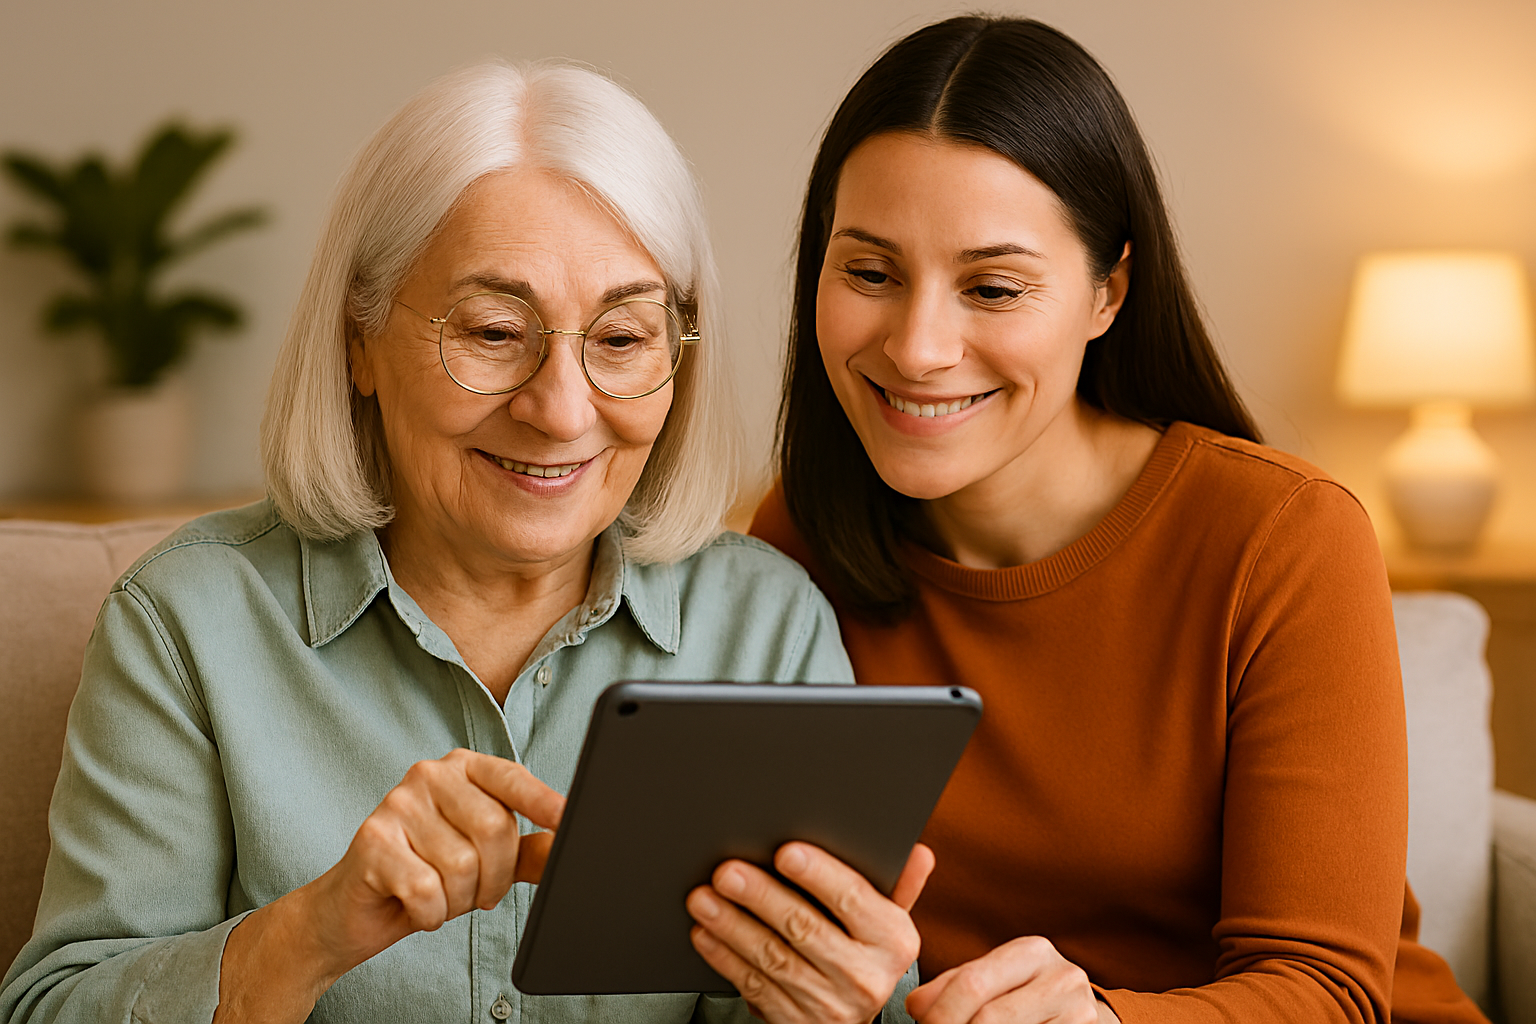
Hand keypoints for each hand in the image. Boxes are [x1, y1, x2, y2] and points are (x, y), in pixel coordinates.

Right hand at [215, 750, 563, 1022]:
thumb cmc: (425, 875)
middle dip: (496, 877)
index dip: (544, 803)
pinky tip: (415, 906)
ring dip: (459, 899)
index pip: (513, 779)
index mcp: (463, 768)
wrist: (351, 909)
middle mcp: (430, 774)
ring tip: (439, 895)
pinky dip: (431, 914)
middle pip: (495, 829)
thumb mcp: (485, 861)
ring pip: (463, 865)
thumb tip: (569, 845)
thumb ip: (527, 850)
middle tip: (477, 892)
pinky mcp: (372, 840)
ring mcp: (398, 803)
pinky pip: (428, 890)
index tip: (572, 821)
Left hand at [686, 842, 934, 1023]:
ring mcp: (829, 1004)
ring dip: (732, 926)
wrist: (851, 1023)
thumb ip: (899, 885)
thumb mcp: (889, 924)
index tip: (786, 852)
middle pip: (805, 927)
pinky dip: (725, 958)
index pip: (852, 899)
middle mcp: (865, 976)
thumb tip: (919, 851)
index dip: (818, 875)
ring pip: (773, 958)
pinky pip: (754, 987)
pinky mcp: (795, 1023)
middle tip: (727, 871)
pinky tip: (705, 933)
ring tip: (704, 898)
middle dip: (761, 896)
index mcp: (893, 940)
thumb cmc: (866, 956)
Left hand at [905, 937, 1118, 1023]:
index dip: (940, 1013)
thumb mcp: (995, 978)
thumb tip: (917, 1005)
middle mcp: (1061, 978)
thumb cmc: (1029, 994)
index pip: (971, 983)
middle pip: (988, 1018)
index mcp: (1032, 952)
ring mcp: (1078, 1013)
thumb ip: (953, 985)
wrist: (1080, 1012)